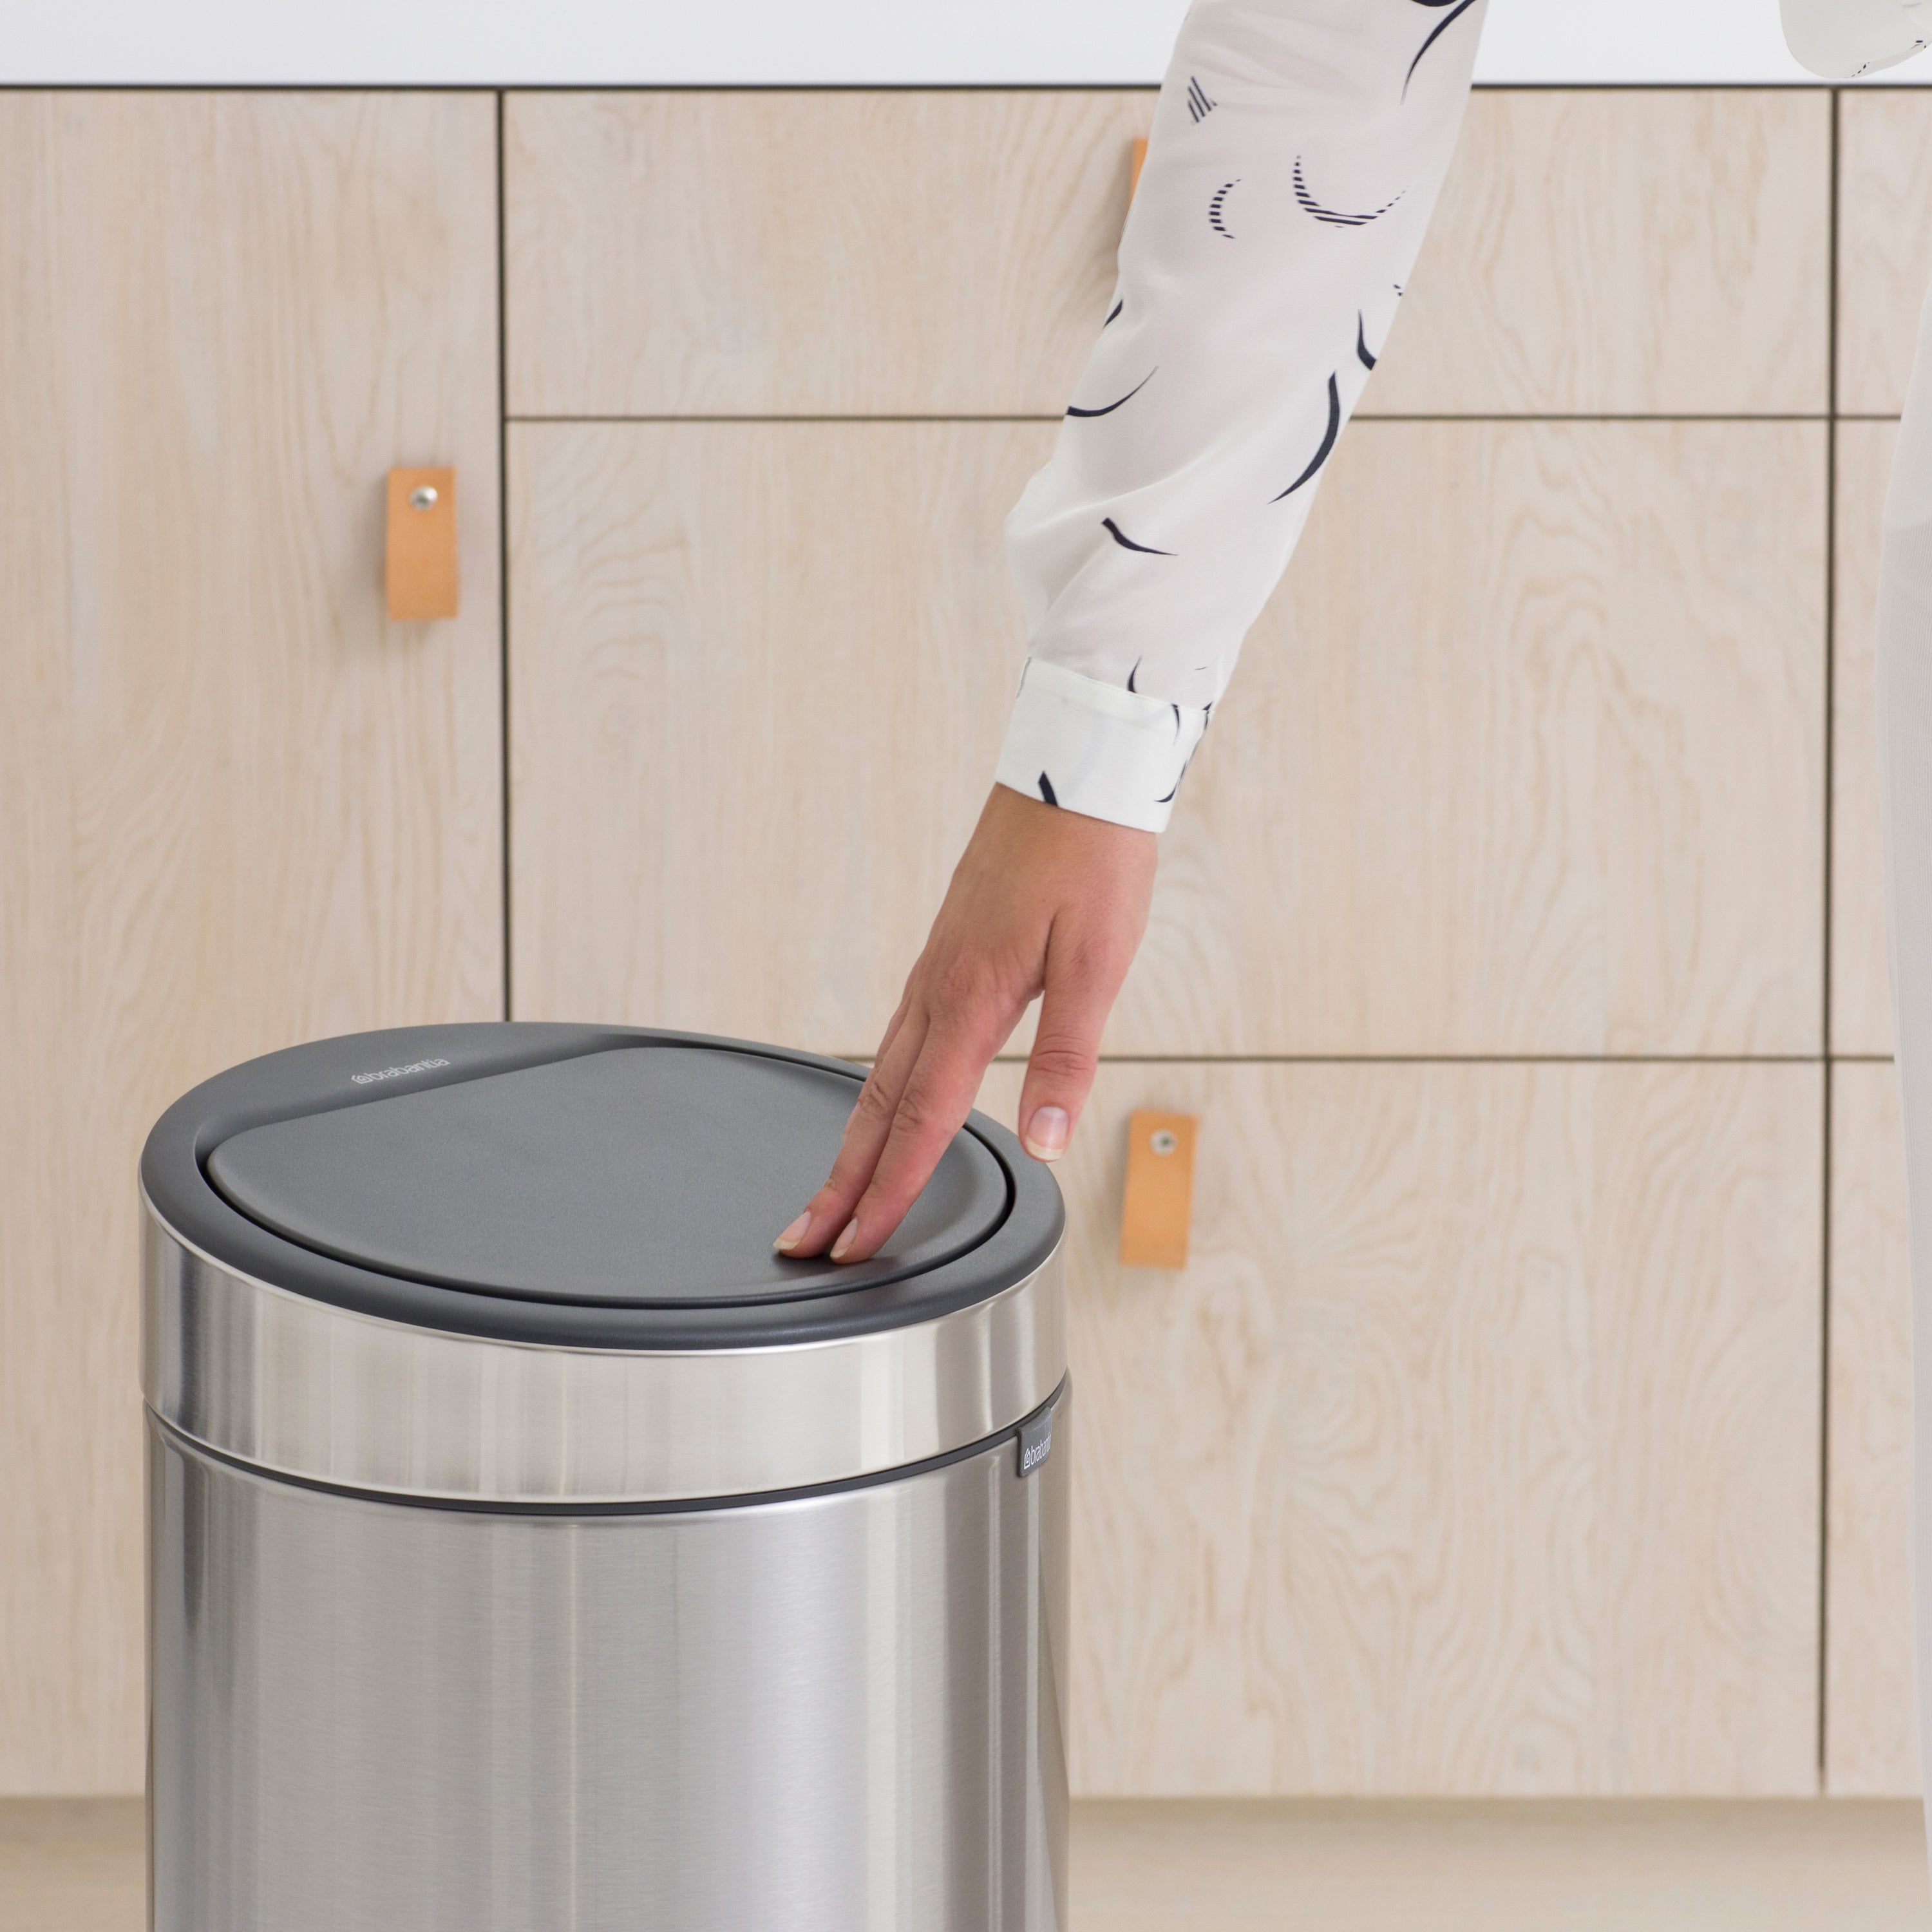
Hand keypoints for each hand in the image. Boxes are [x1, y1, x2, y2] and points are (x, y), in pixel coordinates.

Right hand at [774, 784, 1155, 1263]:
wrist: (1075, 768)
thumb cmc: (1092, 860)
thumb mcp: (1099, 962)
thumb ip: (1066, 1057)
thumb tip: (1044, 1140)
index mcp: (970, 997)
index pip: (921, 1121)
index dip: (889, 1191)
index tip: (855, 1245)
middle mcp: (938, 987)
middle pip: (879, 1108)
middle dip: (843, 1182)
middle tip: (807, 1242)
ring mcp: (935, 968)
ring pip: (880, 1074)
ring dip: (854, 1141)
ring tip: (833, 1191)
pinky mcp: (947, 952)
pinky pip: (896, 1037)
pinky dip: (879, 1090)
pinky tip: (885, 1103)